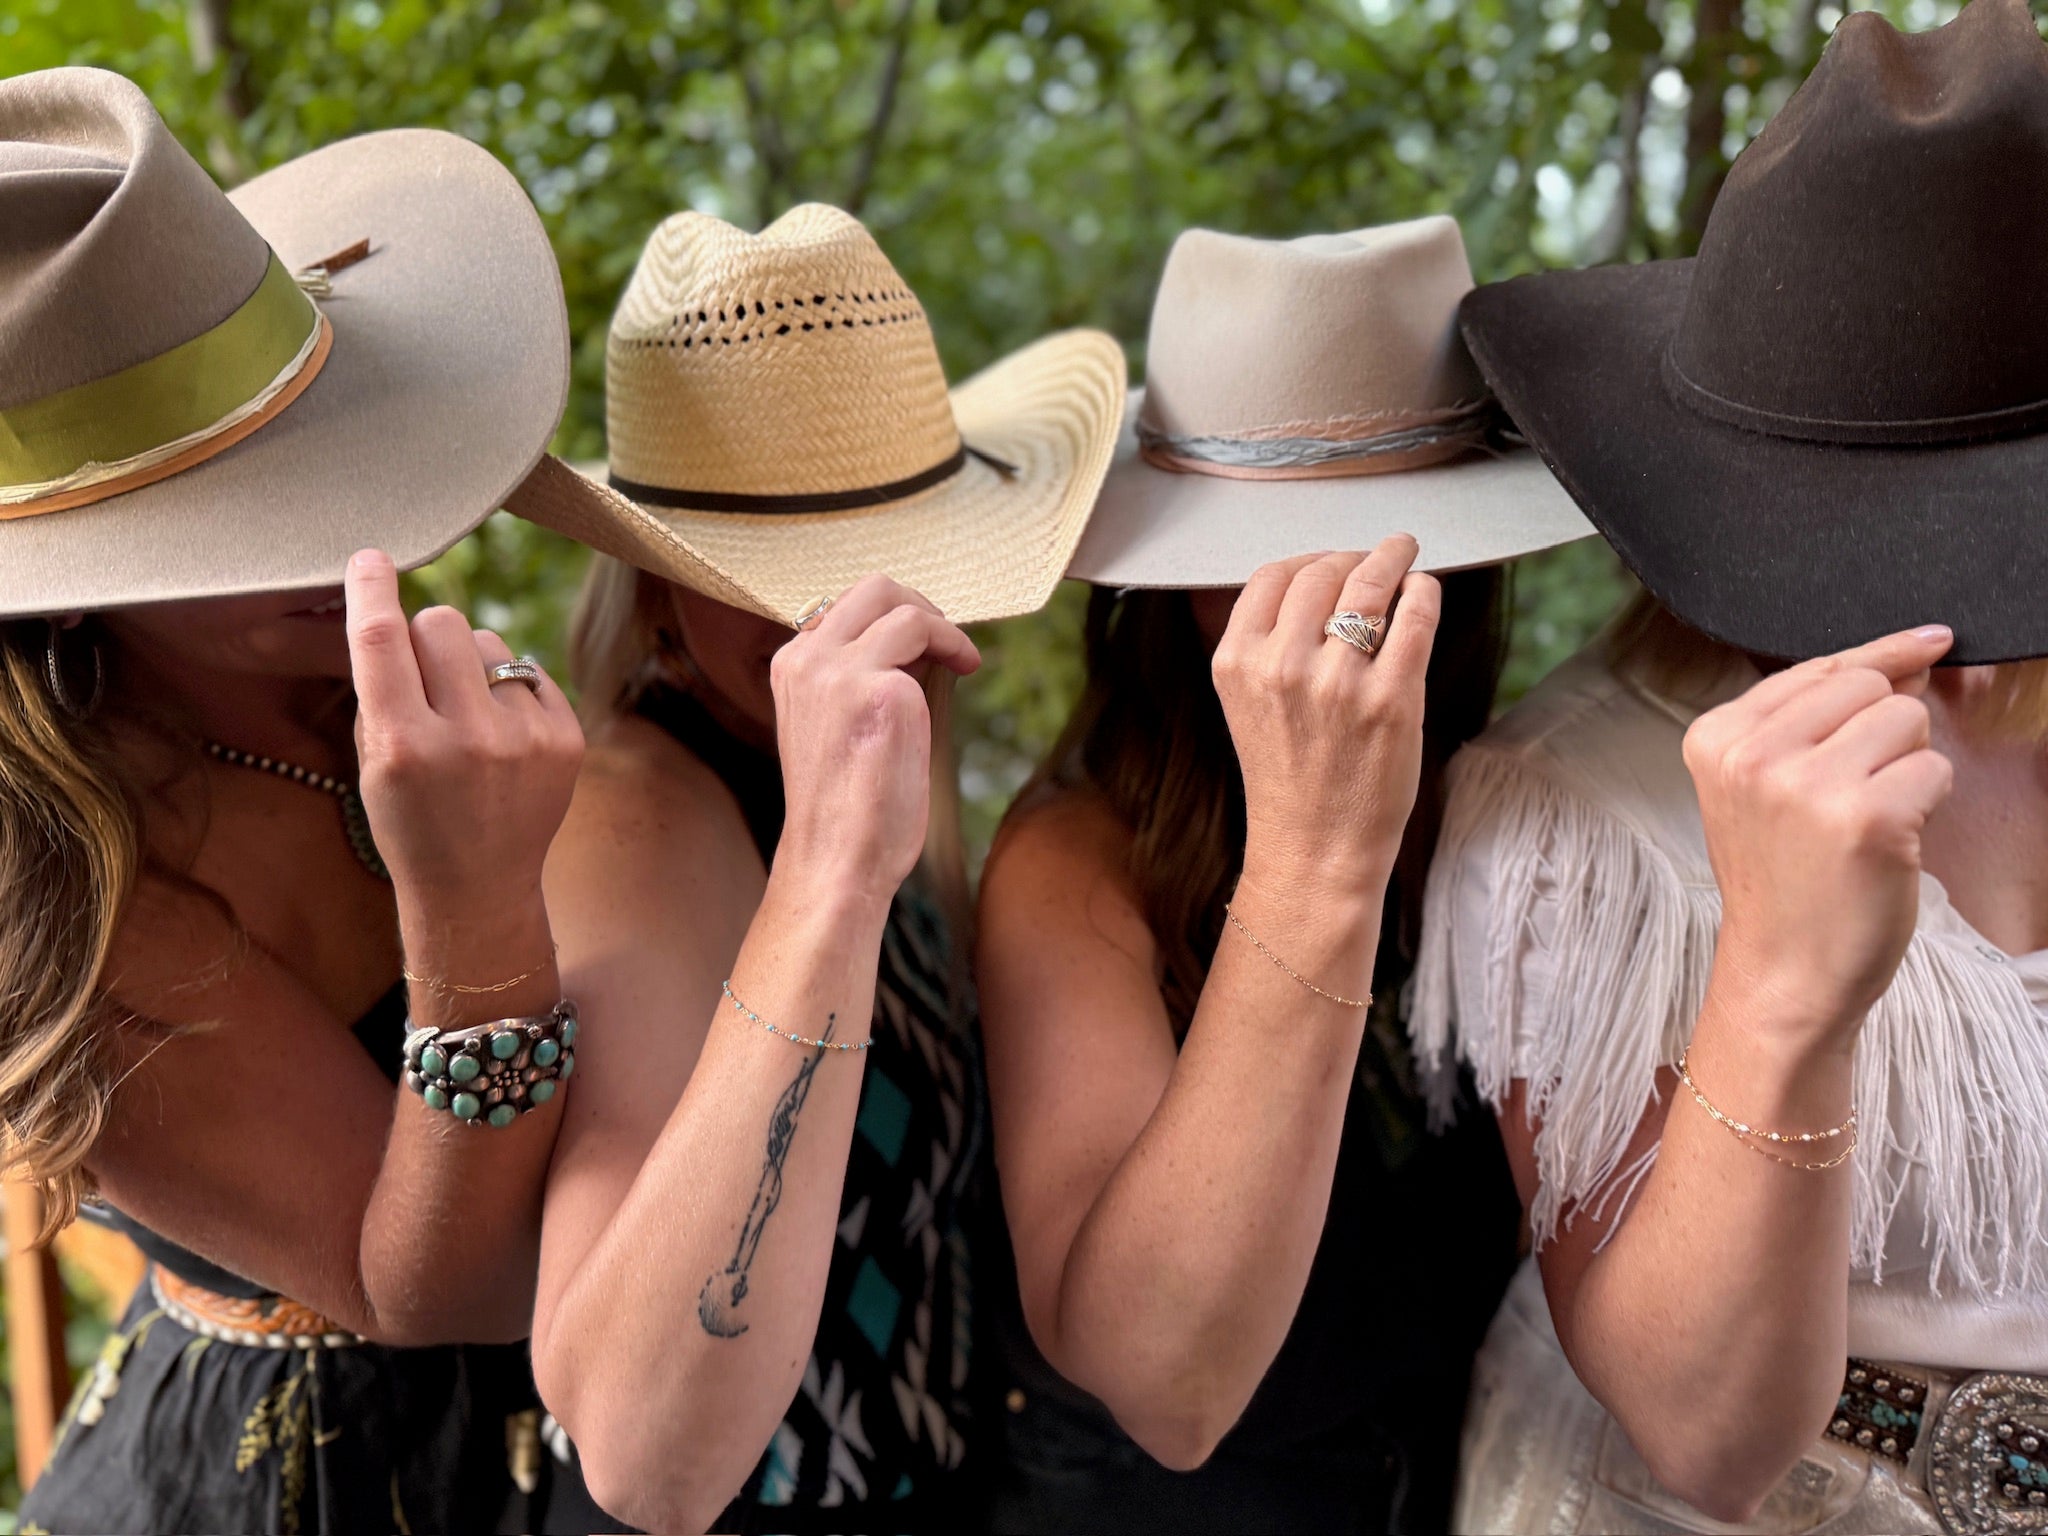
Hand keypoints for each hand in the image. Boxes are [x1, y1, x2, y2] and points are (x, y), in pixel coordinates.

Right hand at [345, 549, 584, 916]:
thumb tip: (399, 613)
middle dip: (425, 636)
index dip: (372, 589)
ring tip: (466, 719)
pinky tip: (502, 736)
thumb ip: (383, 689)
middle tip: (424, 676)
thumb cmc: (410, 819)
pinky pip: (530, 671)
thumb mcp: (371, 763)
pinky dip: (510, 691)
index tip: (370, 557)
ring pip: (489, 642)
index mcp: (403, 746)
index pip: (383, 640)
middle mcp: (468, 739)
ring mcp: (525, 740)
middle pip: (442, 623)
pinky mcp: (566, 740)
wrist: (476, 888)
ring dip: (470, 665)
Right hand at [769, 575, 979, 909]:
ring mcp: (839, 672)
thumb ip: (859, 678)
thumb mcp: (835, 723)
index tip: (921, 641)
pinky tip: (966, 671)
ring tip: (962, 656)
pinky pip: (927, 643)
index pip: (845, 609)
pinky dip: (953, 649)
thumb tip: (914, 642)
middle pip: (872, 589)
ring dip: (943, 626)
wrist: (837, 859)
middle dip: (919, 603)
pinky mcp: (880, 690)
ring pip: (902, 607)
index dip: (889, 618)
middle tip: (946, 637)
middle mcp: (807, 659)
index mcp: (790, 667)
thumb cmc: (843, 806)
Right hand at [1214, 535, 1441, 902]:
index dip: (1308, 560)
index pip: (1271, 577)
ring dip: (1392, 557)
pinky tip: (1423, 591)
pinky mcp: (1391, 700)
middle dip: (1353, 555)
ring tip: (1404, 552)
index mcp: (1237, 663)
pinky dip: (1423, 592)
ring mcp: (1337, 682)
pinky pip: (1414, 617)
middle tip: (1377, 555)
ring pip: (1368, 583)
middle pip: (1321, 572)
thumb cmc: (1289, 779)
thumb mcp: (1250, 704)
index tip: (1331, 562)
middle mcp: (1281, 665)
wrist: (1314, 850)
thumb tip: (1320, 582)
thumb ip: (1268, 647)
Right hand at [1684, 626, 1955, 1045]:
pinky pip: (1935, 768)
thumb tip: (1911, 654)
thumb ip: (1814, 717)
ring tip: (1868, 819)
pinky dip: (1929, 804)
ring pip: (1907, 718)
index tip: (1928, 642)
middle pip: (1868, 684)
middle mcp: (1752, 754)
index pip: (1820, 666)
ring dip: (1909, 766)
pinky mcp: (1865, 818)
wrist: (1783, 974)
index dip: (1881, 658)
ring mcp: (1805, 785)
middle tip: (1856, 792)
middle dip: (1886, 729)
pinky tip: (1889, 843)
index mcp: (1716, 738)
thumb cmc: (1785, 880)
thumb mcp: (1762, 786)